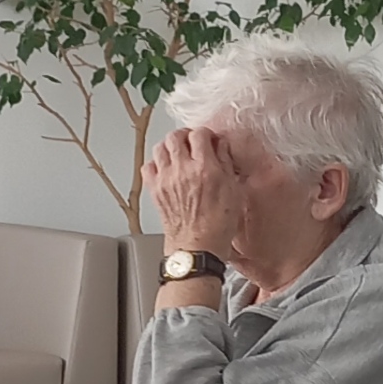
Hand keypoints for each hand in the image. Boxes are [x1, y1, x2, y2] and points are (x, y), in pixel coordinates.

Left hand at [145, 126, 244, 257]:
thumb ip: (226, 164)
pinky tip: (166, 169)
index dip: (206, 134)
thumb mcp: (234, 192)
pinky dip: (156, 163)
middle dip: (185, 136)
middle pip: (176, 136)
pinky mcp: (155, 190)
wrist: (197, 248)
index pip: (200, 134)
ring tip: (178, 153)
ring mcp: (166, 179)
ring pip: (159, 147)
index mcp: (205, 168)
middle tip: (192, 142)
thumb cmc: (217, 227)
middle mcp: (182, 170)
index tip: (210, 140)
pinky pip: (148, 166)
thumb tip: (221, 147)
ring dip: (170, 147)